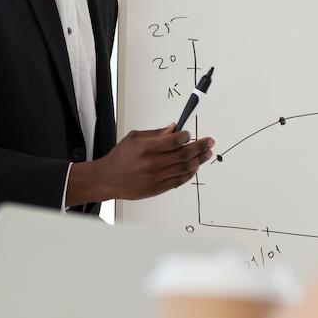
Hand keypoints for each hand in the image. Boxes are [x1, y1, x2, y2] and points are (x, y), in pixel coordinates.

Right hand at [67, 124, 213, 204]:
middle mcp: (153, 163)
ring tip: (207, 154)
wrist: (108, 179)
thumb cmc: (120, 158)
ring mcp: (157, 177)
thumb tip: (174, 129)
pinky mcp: (158, 188)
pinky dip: (190, 173)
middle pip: (184, 154)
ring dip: (199, 160)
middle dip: (200, 147)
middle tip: (209, 142)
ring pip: (185, 168)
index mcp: (147, 148)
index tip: (191, 134)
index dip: (187, 137)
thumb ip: (155, 134)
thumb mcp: (134, 138)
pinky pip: (180, 181)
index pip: (175, 141)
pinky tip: (195, 167)